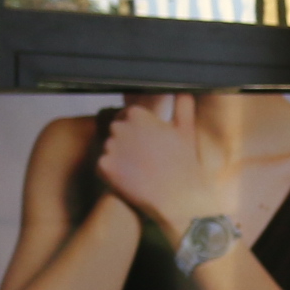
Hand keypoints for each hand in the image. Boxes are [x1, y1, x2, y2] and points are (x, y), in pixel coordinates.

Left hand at [96, 95, 235, 244]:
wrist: (179, 198)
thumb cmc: (185, 164)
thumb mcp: (187, 129)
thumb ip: (183, 104)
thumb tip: (182, 90)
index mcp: (138, 115)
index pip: (127, 115)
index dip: (138, 129)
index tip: (149, 143)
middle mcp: (120, 127)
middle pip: (116, 131)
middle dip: (127, 142)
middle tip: (146, 159)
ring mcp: (110, 147)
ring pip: (110, 149)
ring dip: (120, 158)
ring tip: (141, 171)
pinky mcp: (104, 166)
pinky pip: (102, 166)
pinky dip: (113, 173)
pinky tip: (131, 180)